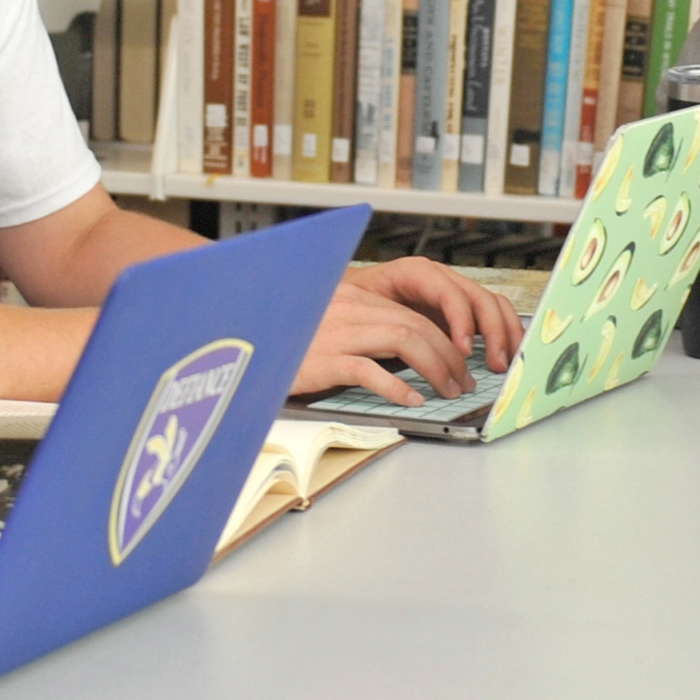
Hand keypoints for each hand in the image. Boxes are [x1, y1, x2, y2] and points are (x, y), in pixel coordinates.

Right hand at [289, 256, 527, 405]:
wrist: (237, 341)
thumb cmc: (284, 341)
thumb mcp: (325, 328)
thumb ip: (359, 331)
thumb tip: (401, 355)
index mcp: (351, 299)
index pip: (411, 314)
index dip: (442, 340)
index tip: (456, 362)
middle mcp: (347, 309)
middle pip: (415, 326)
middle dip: (448, 356)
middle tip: (461, 381)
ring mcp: (335, 332)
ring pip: (404, 341)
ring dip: (435, 368)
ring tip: (446, 390)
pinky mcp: (321, 359)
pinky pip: (369, 370)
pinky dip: (396, 386)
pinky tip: (411, 400)